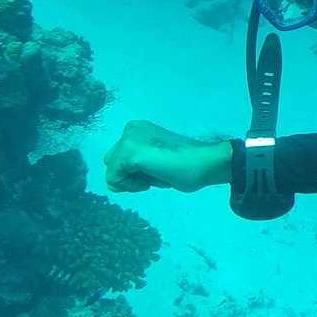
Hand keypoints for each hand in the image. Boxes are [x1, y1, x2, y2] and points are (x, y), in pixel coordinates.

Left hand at [102, 120, 231, 192]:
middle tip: (157, 174)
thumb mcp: (155, 161)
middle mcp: (130, 129)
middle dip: (130, 176)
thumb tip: (115, 182)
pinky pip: (114, 180)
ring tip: (156, 175)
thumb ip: (136, 164)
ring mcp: (128, 139)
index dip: (136, 172)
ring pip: (112, 172)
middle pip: (112, 164)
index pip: (120, 158)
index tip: (159, 169)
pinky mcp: (128, 153)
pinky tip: (151, 180)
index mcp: (138, 129)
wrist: (205, 163)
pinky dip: (131, 186)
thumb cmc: (187, 166)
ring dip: (131, 182)